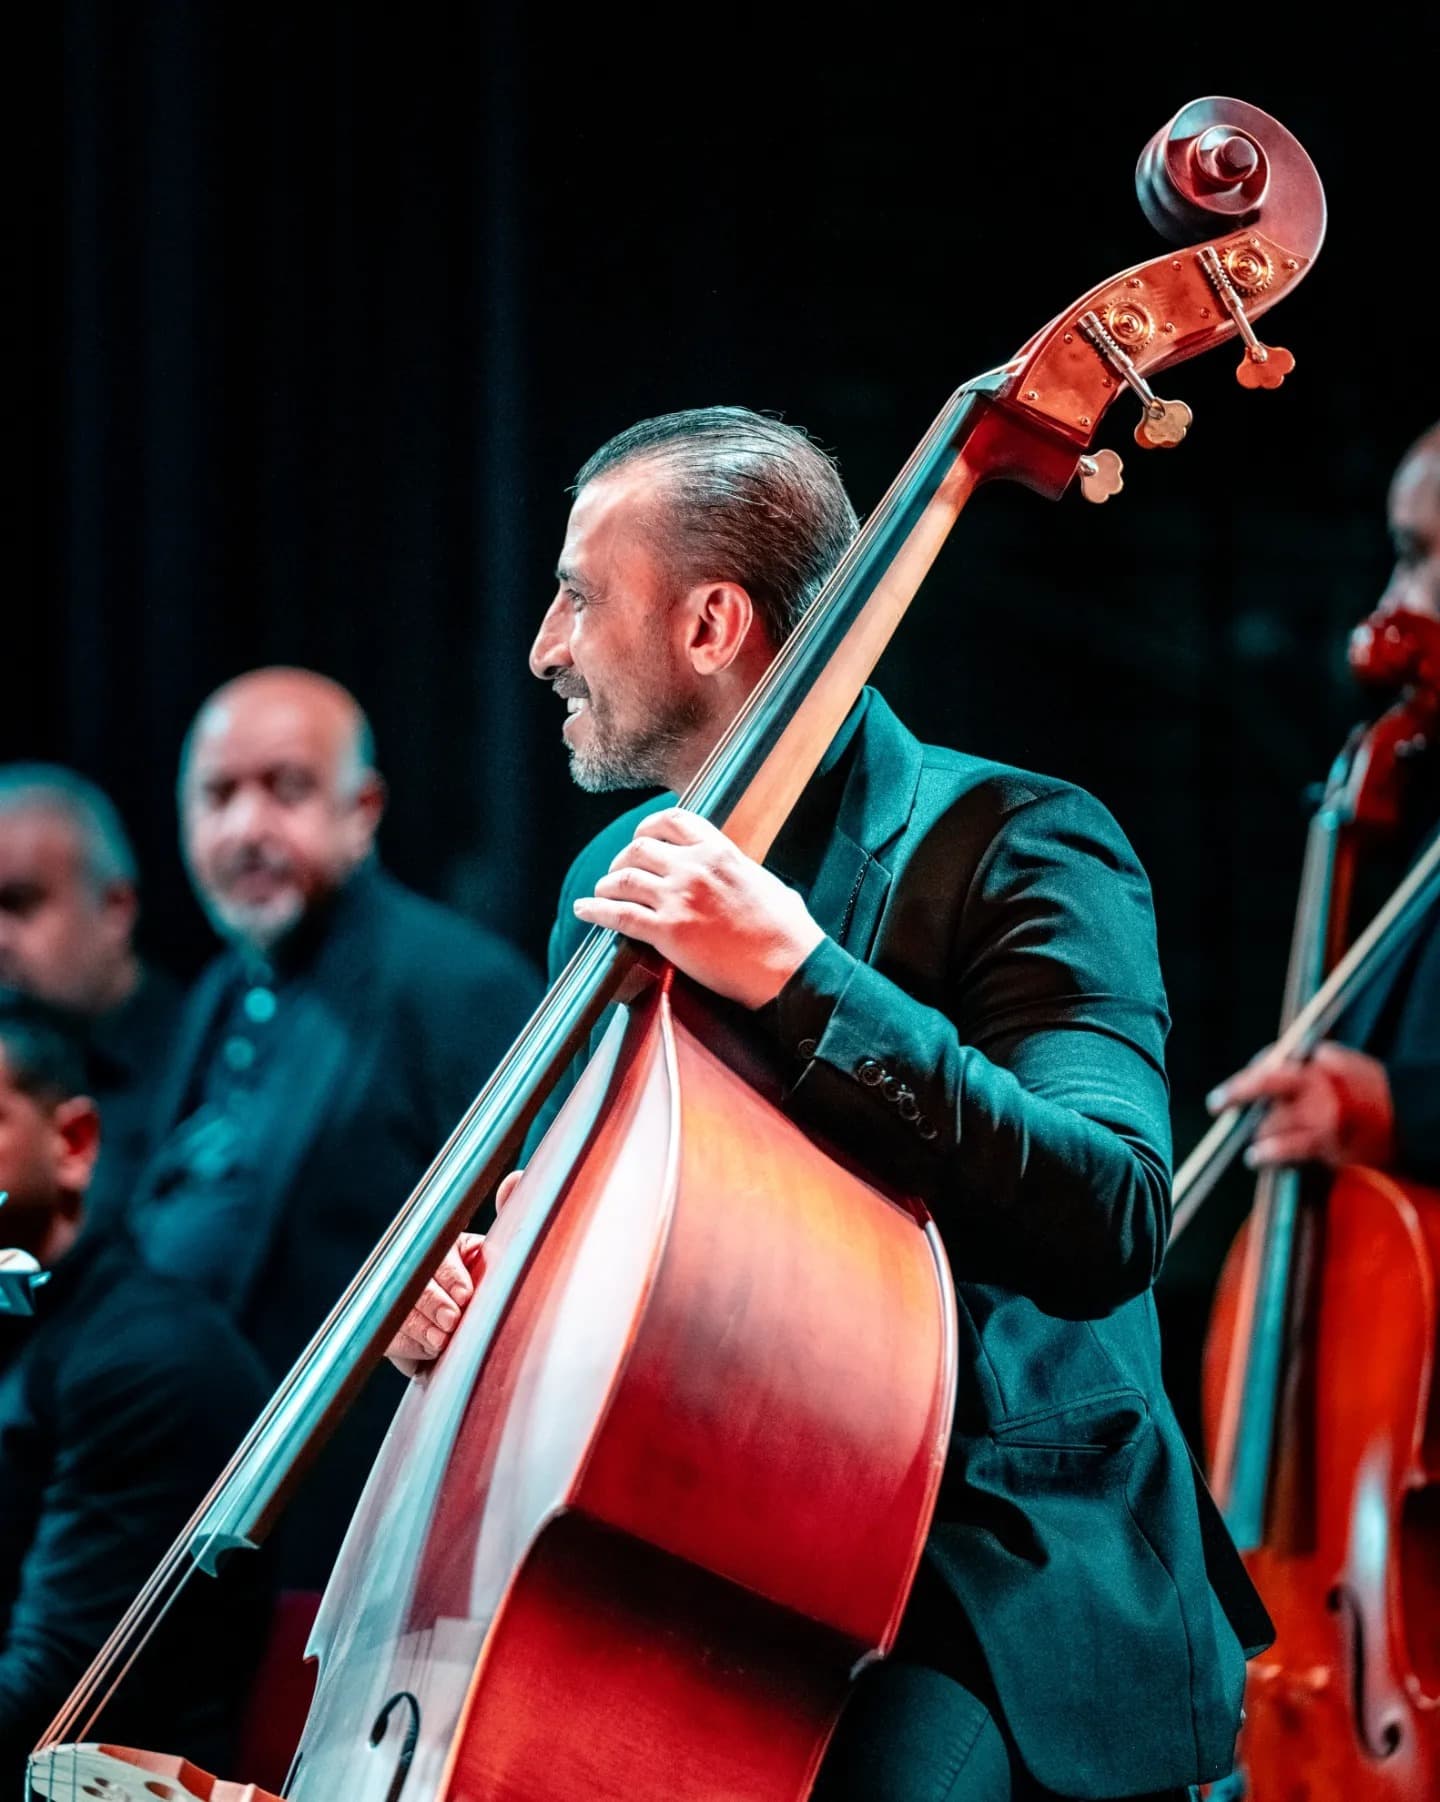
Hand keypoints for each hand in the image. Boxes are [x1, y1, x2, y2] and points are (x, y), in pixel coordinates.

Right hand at [386, 1170, 522, 1375]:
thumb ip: (509, 1212)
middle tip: (452, 1321)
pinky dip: (408, 1346)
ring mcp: (397, 1299)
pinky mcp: (387, 1330)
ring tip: (442, 1341)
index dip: (449, 1273)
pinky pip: (387, 1337)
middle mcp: (416, 1267)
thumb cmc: (490, 1285)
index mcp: (442, 1242)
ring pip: (397, 1309)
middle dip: (432, 1303)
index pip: (436, 1249)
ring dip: (420, 1327)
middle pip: (412, 1280)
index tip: (466, 1294)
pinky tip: (429, 1351)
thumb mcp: (500, 1252)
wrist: (479, 1337)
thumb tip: (515, 1178)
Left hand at [572, 807, 824, 1009]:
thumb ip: (736, 870)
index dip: (647, 828)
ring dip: (606, 885)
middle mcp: (694, 867)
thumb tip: (731, 873)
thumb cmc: (785, 930)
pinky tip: (585, 910)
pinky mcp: (668, 932)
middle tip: (619, 873)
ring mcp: (678, 898)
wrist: (788, 966)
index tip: (641, 839)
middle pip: (639, 849)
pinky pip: (618, 915)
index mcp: (719, 850)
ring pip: (622, 879)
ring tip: (601, 893)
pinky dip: (595, 910)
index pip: (671, 820)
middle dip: (622, 860)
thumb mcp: (762, 881)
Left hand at [1206, 1042, 1396, 1170]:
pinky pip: (1286, 1148)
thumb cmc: (1373, 1092)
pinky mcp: (1328, 1142)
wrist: (1414, 1119)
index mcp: (1322, 1060)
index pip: (1274, 1061)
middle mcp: (1320, 1083)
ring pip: (1271, 1120)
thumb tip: (1263, 1067)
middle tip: (1216, 1104)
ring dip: (1257, 1131)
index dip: (1252, 1074)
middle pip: (1266, 1084)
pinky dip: (1267, 1153)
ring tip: (1253, 1140)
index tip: (1239, 1083)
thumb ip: (1308, 1065)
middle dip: (1237, 1093)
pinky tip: (1255, 1157)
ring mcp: (1322, 1113)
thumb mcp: (1344, 1064)